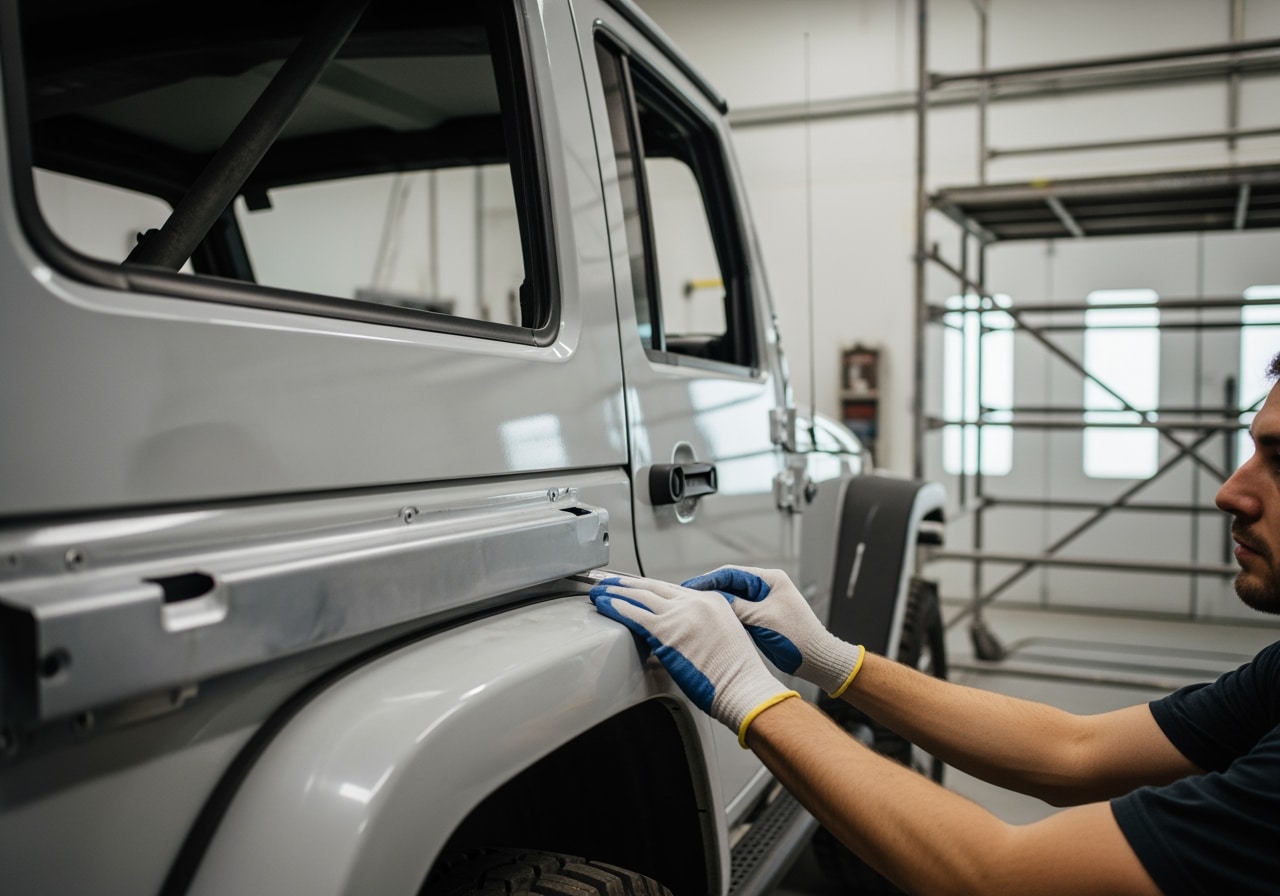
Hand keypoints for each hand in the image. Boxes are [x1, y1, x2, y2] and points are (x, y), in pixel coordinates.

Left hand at [590, 576, 797, 744]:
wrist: (744, 688)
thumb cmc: (736, 674)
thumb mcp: (724, 636)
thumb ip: (702, 626)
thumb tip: (680, 632)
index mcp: (712, 600)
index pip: (672, 589)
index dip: (649, 588)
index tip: (635, 587)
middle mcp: (695, 602)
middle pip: (653, 587)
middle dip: (628, 584)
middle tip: (611, 583)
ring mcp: (680, 615)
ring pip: (640, 596)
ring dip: (616, 592)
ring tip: (600, 591)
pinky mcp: (667, 632)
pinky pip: (634, 614)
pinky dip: (615, 607)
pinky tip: (604, 605)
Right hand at [681, 566, 863, 696]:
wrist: (817, 659)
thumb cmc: (798, 637)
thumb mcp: (763, 619)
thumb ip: (737, 607)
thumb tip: (711, 601)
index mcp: (771, 579)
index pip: (732, 574)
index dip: (708, 580)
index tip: (689, 588)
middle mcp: (766, 587)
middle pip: (730, 584)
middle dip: (708, 591)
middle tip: (685, 598)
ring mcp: (763, 603)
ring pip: (732, 599)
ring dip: (715, 604)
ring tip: (692, 609)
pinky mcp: (761, 618)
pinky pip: (737, 613)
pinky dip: (724, 616)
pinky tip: (708, 621)